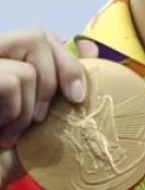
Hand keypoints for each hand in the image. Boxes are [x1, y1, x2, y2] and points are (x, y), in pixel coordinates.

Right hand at [0, 30, 97, 189]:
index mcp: (4, 59)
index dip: (66, 62)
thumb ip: (62, 80)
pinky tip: (2, 135)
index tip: (77, 98)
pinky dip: (15, 113)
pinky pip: (13, 81)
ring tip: (15, 132)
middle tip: (45, 118)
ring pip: (27, 61)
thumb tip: (91, 47)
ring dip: (31, 105)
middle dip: (55, 78)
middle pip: (37, 37)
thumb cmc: (7, 153)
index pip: (42, 37)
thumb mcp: (42, 114)